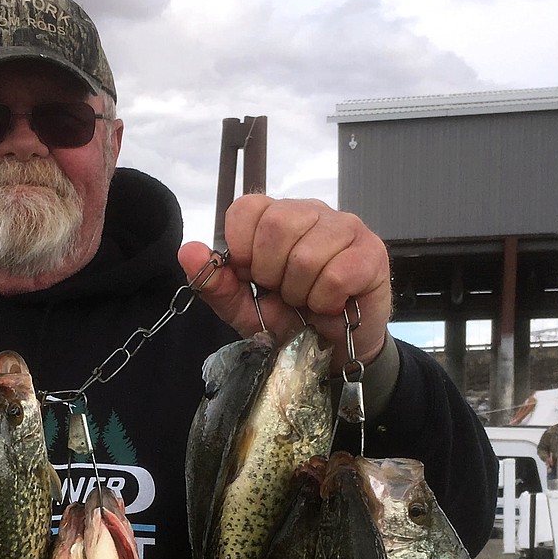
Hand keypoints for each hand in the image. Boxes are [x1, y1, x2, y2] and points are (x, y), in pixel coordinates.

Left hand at [179, 194, 391, 372]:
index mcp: (275, 217)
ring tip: (308, 299)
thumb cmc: (288, 320)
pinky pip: (337, 274)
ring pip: (306, 254)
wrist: (330, 351)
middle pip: (276, 225)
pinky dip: (326, 301)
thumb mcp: (241, 307)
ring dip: (300, 292)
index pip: (246, 207)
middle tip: (283, 291)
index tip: (251, 275)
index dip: (242, 247)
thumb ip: (214, 282)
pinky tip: (331, 304)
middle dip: (271, 273)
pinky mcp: (371, 252)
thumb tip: (186, 251)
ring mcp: (345, 227)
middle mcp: (311, 212)